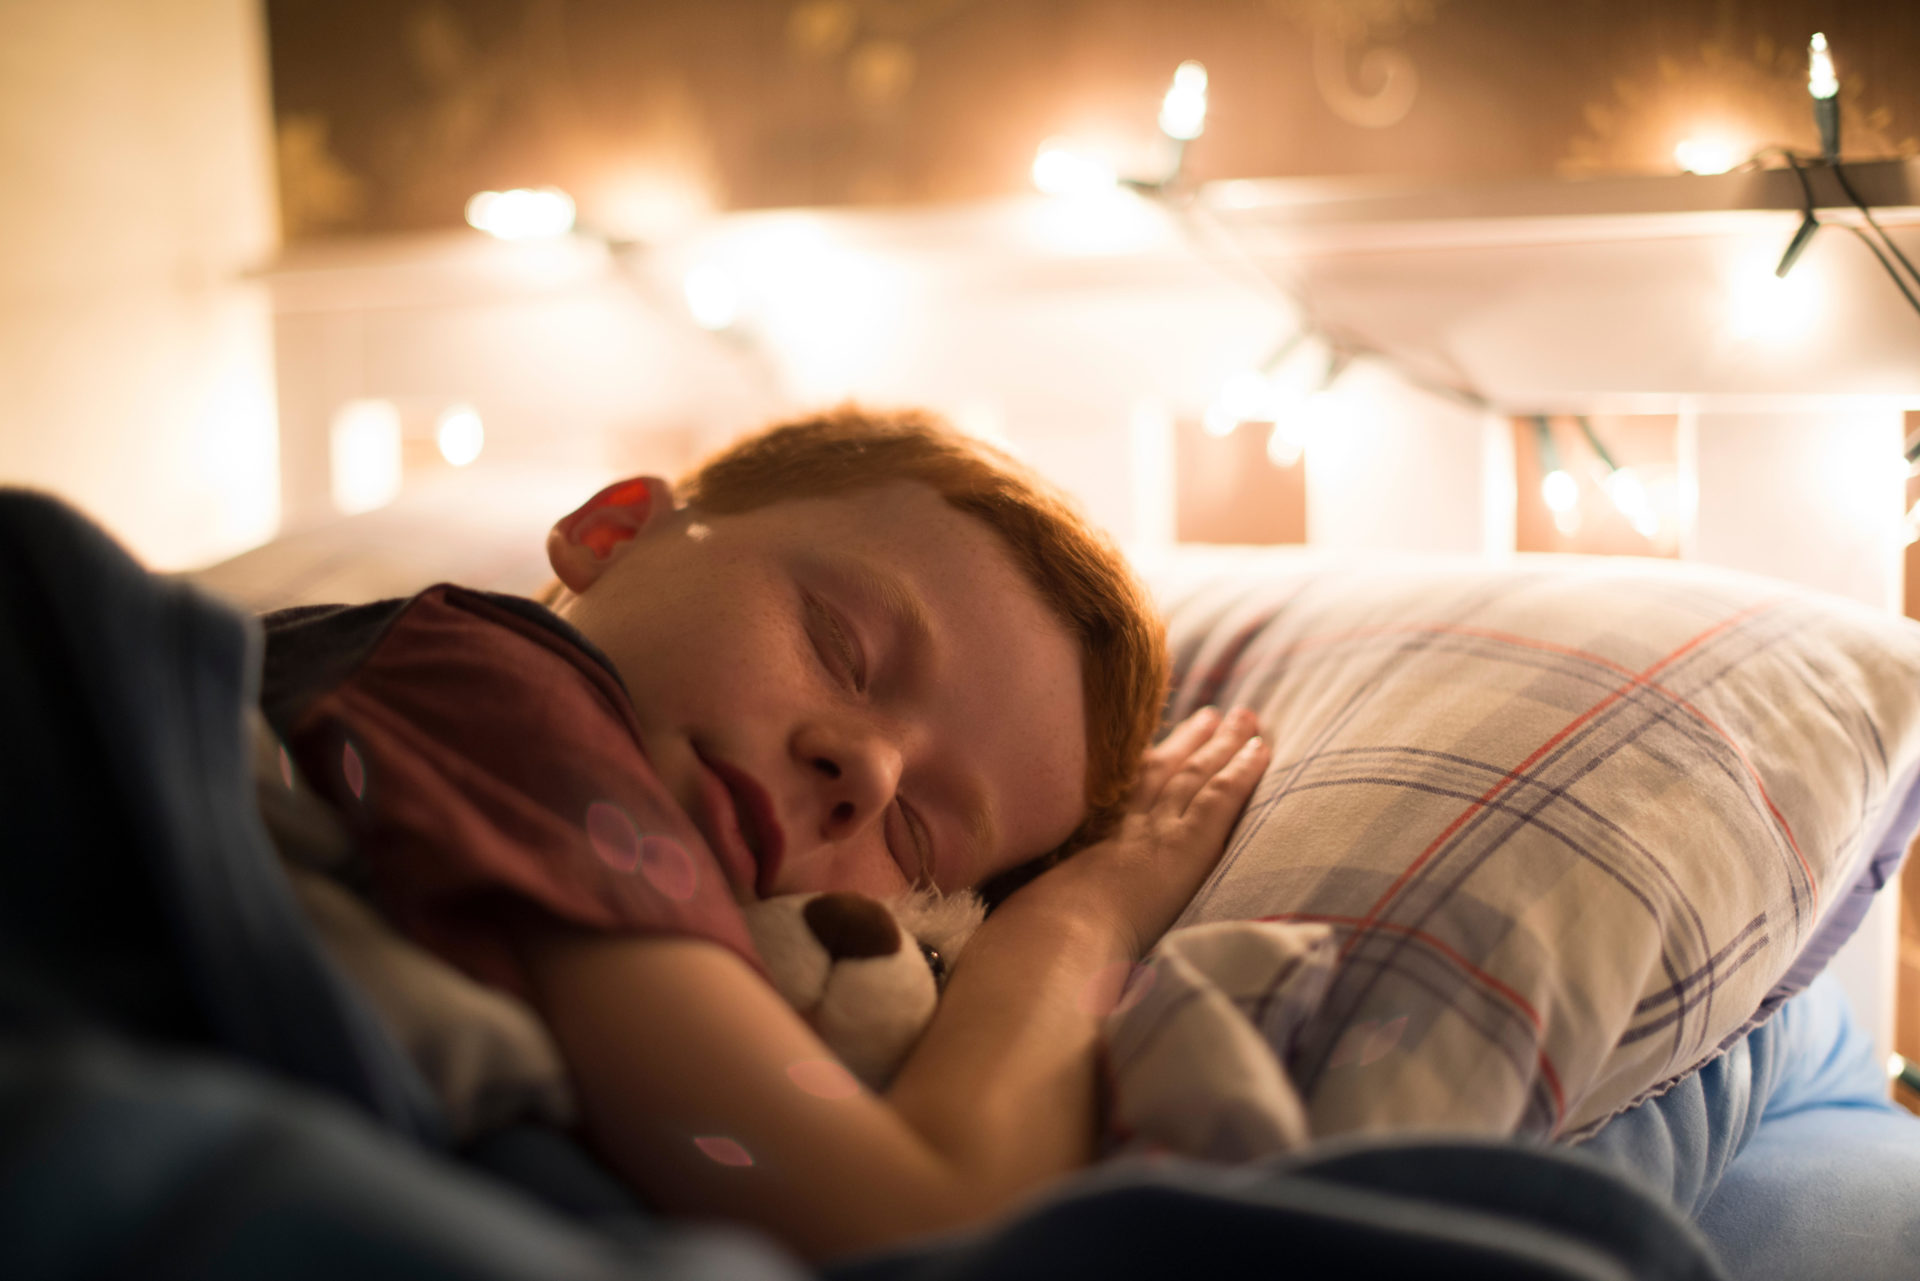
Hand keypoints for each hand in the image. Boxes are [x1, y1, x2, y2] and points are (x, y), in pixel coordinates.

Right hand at [1025, 706, 1268, 958]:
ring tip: (1244, 718)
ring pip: (1196, 774)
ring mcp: (1159, 830)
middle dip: (1190, 741)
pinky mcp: (1188, 844)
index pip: (1128, 790)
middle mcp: (1128, 824)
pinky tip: (1261, 750)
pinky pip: (1220, 797)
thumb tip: (1062, 895)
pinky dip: (1242, 771)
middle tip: (1212, 714)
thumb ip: (1058, 891)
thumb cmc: (1045, 931)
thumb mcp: (1046, 900)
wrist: (1058, 933)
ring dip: (1221, 744)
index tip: (1164, 742)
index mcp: (1094, 839)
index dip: (1149, 761)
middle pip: (1164, 770)